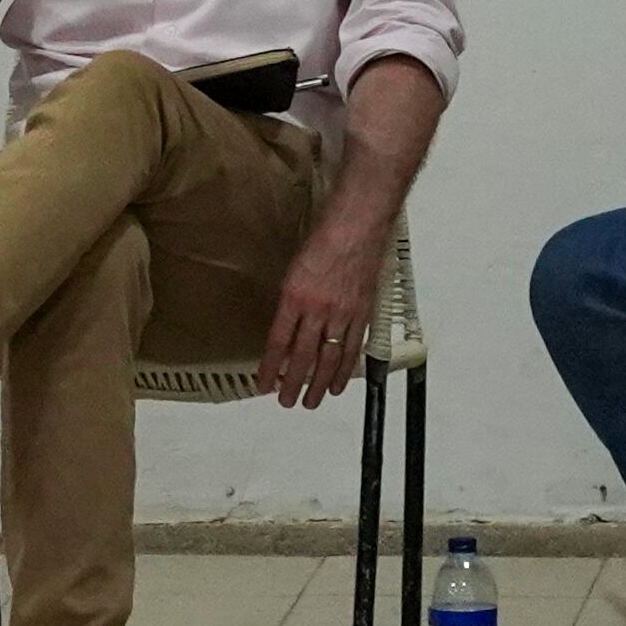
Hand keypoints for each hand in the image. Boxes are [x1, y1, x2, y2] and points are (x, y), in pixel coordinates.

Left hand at [261, 248, 377, 405]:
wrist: (356, 225)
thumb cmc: (324, 239)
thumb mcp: (294, 269)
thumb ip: (289, 301)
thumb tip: (284, 330)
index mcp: (294, 296)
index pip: (278, 342)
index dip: (270, 367)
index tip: (263, 383)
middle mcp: (317, 308)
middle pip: (303, 355)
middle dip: (293, 382)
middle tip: (286, 401)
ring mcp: (342, 312)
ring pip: (329, 357)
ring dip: (319, 383)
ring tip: (311, 401)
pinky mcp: (362, 312)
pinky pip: (353, 347)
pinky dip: (345, 369)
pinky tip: (339, 382)